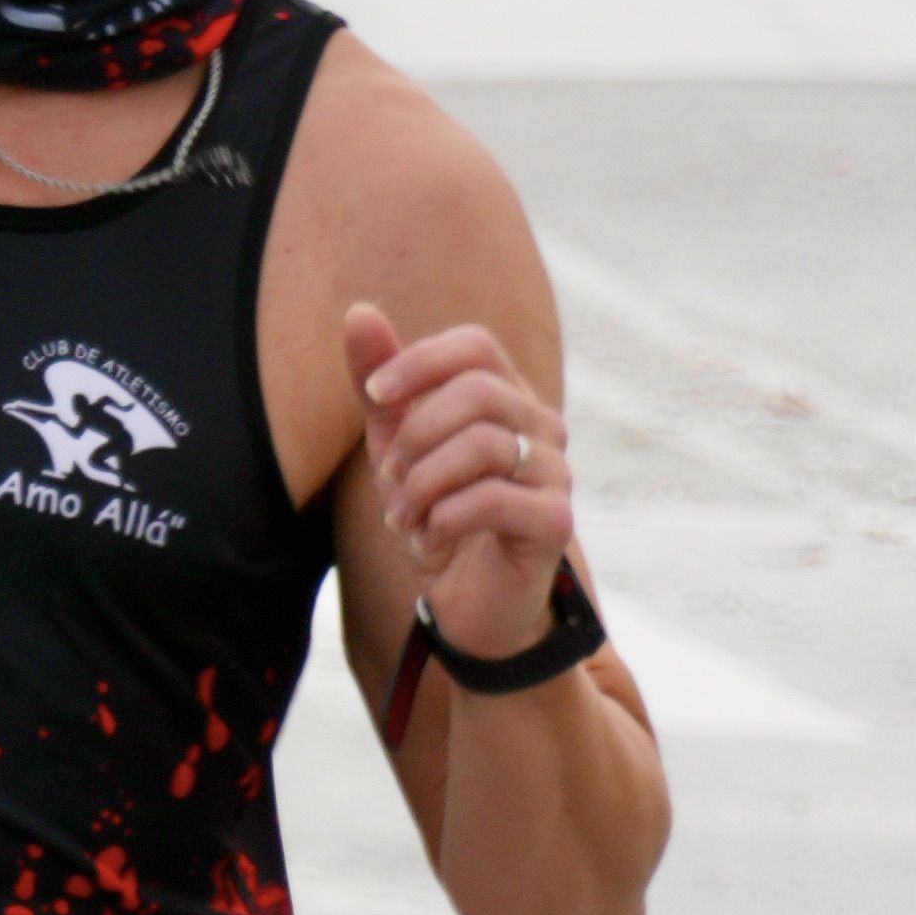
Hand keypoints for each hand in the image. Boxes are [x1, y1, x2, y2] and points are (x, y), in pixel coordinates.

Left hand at [346, 305, 575, 661]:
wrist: (467, 603)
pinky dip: (442, 520)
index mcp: (507, 398)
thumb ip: (380, 383)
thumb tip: (359, 311)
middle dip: (413, 437)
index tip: (376, 396)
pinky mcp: (556, 522)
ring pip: (481, 446)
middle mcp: (543, 427)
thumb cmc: (437, 514)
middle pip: (476, 392)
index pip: (476, 345)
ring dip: (421, 487)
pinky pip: (492, 499)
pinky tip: (430, 542)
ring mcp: (556, 473)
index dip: (419, 362)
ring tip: (406, 520)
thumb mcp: (396, 445)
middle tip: (389, 482)